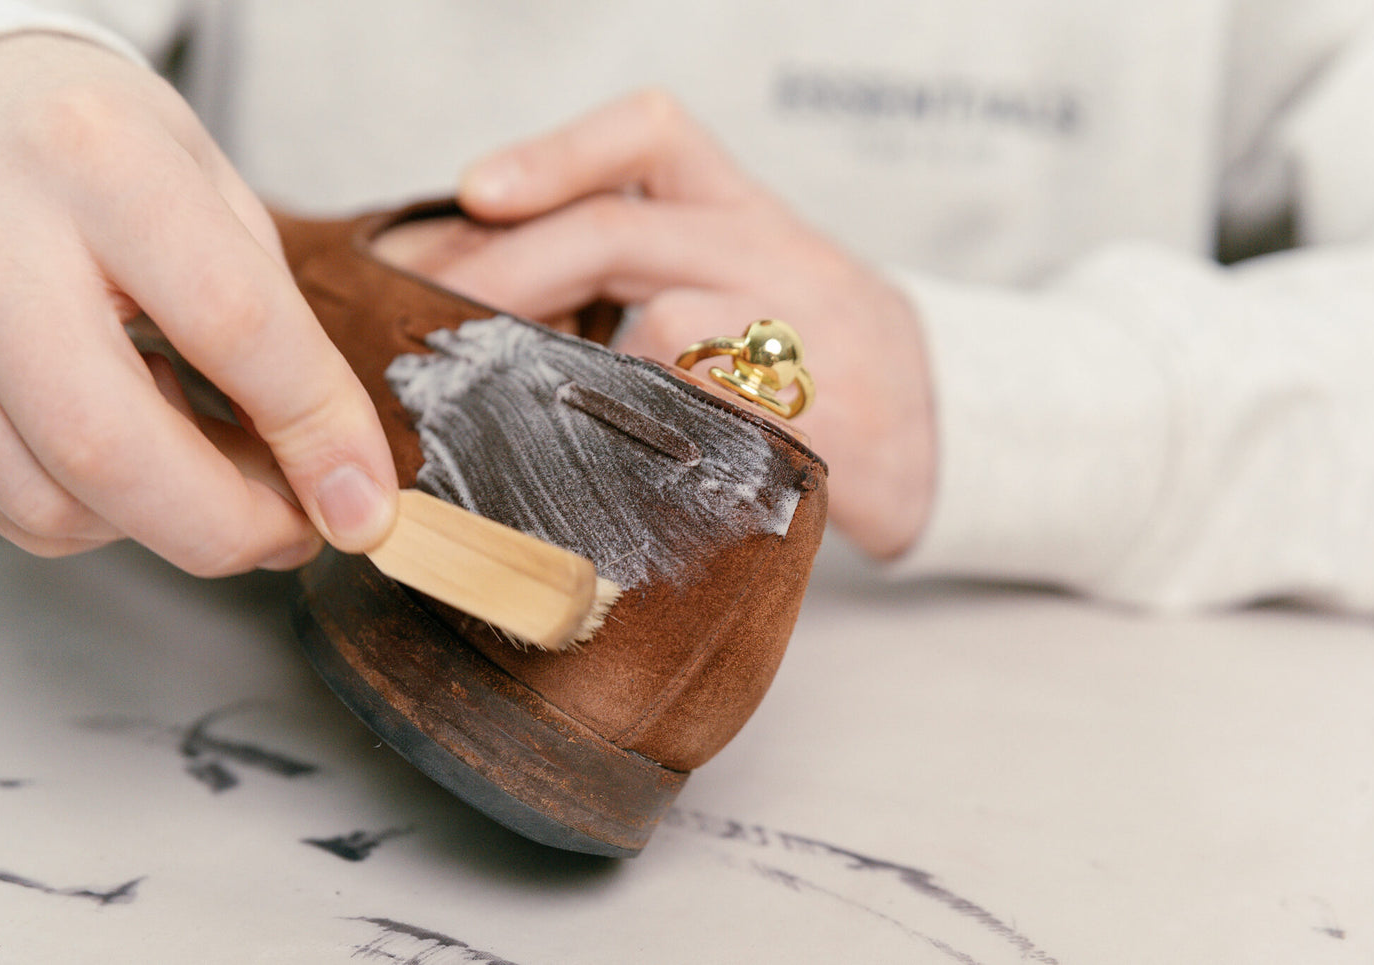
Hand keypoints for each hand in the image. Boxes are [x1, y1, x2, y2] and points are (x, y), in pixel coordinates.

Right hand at [0, 34, 396, 573]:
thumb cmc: (105, 148)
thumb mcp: (218, 196)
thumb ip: (278, 332)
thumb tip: (339, 475)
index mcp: (103, 163)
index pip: (233, 323)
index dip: (316, 432)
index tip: (365, 502)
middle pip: (110, 446)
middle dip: (227, 525)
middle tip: (295, 530)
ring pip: (47, 498)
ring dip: (163, 522)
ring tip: (217, 463)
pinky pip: (7, 503)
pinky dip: (96, 510)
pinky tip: (137, 443)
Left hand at [428, 90, 933, 557]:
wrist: (942, 421)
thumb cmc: (818, 347)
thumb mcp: (750, 268)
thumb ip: (650, 258)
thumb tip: (497, 288)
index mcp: (747, 210)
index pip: (652, 135)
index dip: (557, 153)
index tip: (477, 191)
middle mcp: (769, 254)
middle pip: (618, 230)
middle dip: (506, 270)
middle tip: (431, 314)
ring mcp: (792, 335)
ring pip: (656, 325)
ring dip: (555, 360)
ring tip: (487, 393)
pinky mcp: (807, 419)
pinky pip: (700, 419)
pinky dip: (631, 432)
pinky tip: (586, 451)